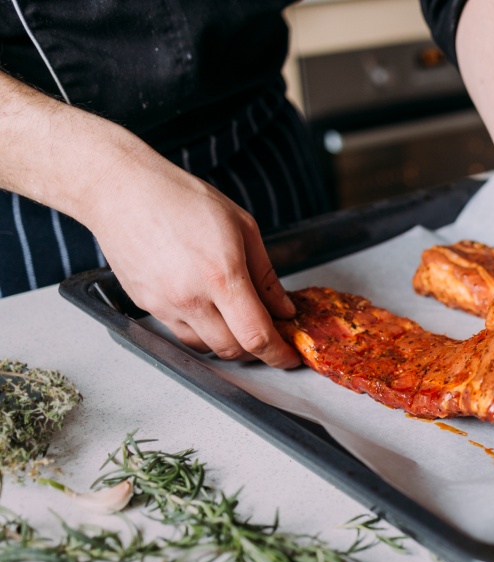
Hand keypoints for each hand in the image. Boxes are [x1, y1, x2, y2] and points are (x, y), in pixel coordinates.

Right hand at [88, 154, 299, 368]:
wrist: (122, 190)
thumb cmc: (181, 199)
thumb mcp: (242, 227)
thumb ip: (265, 275)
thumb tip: (283, 309)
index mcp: (221, 275)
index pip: (256, 336)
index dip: (278, 354)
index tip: (289, 357)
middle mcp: (190, 297)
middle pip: (232, 349)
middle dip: (256, 350)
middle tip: (268, 335)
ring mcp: (164, 304)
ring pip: (206, 347)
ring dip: (228, 342)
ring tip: (237, 319)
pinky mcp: (146, 305)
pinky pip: (181, 333)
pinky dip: (202, 332)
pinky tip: (209, 310)